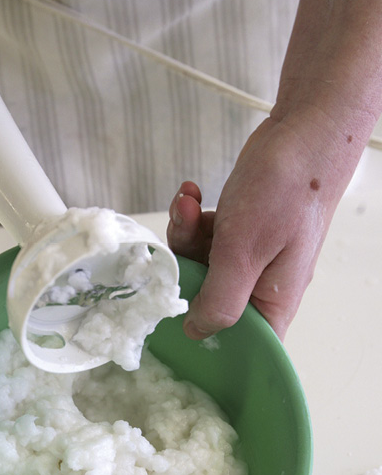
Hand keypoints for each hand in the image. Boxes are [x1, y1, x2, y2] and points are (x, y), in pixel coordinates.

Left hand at [167, 112, 347, 340]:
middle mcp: (260, 286)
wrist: (302, 131)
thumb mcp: (245, 252)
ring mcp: (249, 258)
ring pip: (200, 265)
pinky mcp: (238, 233)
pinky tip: (192, 195)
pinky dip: (192, 218)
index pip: (241, 343)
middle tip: (184, 233)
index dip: (206, 337)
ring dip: (186, 234)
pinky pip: (204, 238)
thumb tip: (197, 332)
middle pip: (208, 300)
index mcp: (272, 302)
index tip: (173, 314)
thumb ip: (220, 299)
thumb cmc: (287, 191)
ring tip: (188, 204)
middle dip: (187, 266)